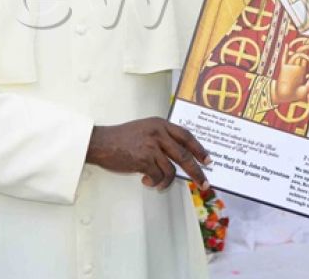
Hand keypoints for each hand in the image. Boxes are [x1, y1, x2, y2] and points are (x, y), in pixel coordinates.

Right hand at [86, 117, 210, 189]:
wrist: (101, 142)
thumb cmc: (122, 138)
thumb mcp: (145, 130)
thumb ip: (162, 138)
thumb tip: (180, 157)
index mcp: (161, 124)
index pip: (186, 136)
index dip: (199, 149)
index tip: (208, 160)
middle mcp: (159, 133)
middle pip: (184, 155)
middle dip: (197, 172)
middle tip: (204, 183)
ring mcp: (151, 146)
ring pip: (171, 169)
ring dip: (167, 181)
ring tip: (159, 183)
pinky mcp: (144, 159)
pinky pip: (158, 176)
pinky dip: (155, 182)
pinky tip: (147, 181)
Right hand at [273, 36, 308, 103]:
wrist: (285, 98)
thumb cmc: (295, 94)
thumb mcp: (307, 87)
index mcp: (302, 68)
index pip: (307, 54)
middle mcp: (297, 64)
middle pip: (303, 49)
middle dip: (308, 42)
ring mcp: (291, 65)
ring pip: (298, 52)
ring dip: (307, 48)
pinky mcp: (285, 68)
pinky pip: (285, 59)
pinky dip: (285, 52)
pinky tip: (287, 46)